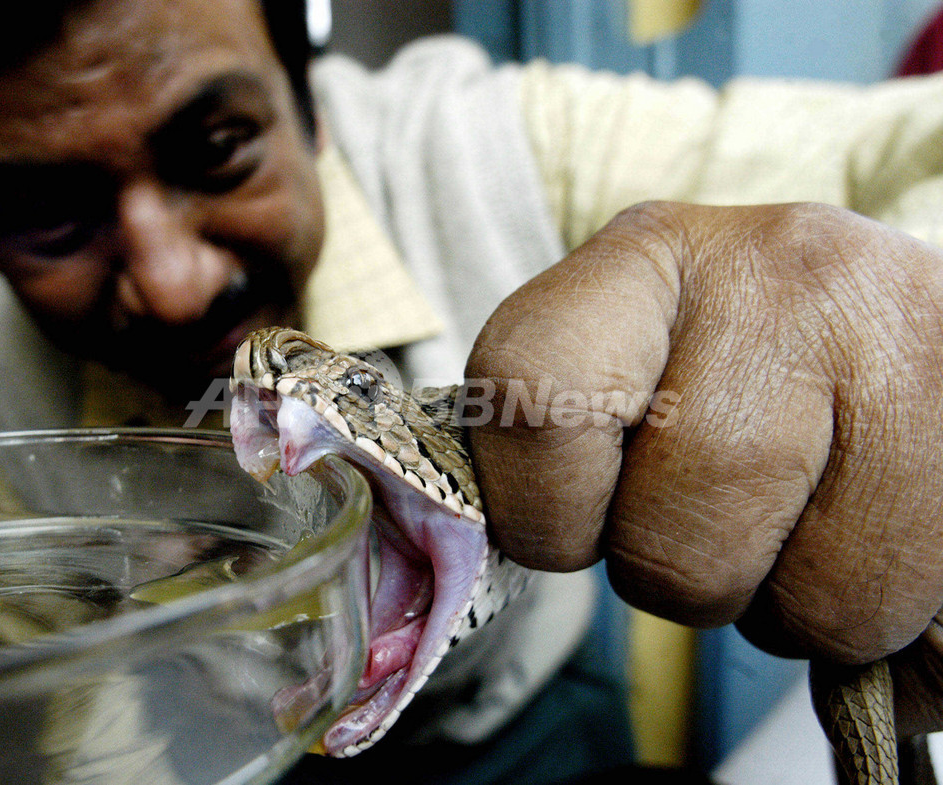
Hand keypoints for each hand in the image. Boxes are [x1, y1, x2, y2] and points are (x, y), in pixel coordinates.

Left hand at [465, 201, 942, 735]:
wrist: (866, 316)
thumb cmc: (716, 358)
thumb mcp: (615, 358)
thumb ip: (545, 438)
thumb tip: (462, 551)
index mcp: (646, 255)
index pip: (530, 399)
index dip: (543, 510)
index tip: (577, 515)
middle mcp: (783, 275)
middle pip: (672, 540)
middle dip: (677, 573)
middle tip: (709, 521)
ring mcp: (903, 344)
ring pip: (811, 602)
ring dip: (785, 602)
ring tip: (796, 523)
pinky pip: (902, 616)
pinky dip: (866, 618)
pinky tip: (861, 533)